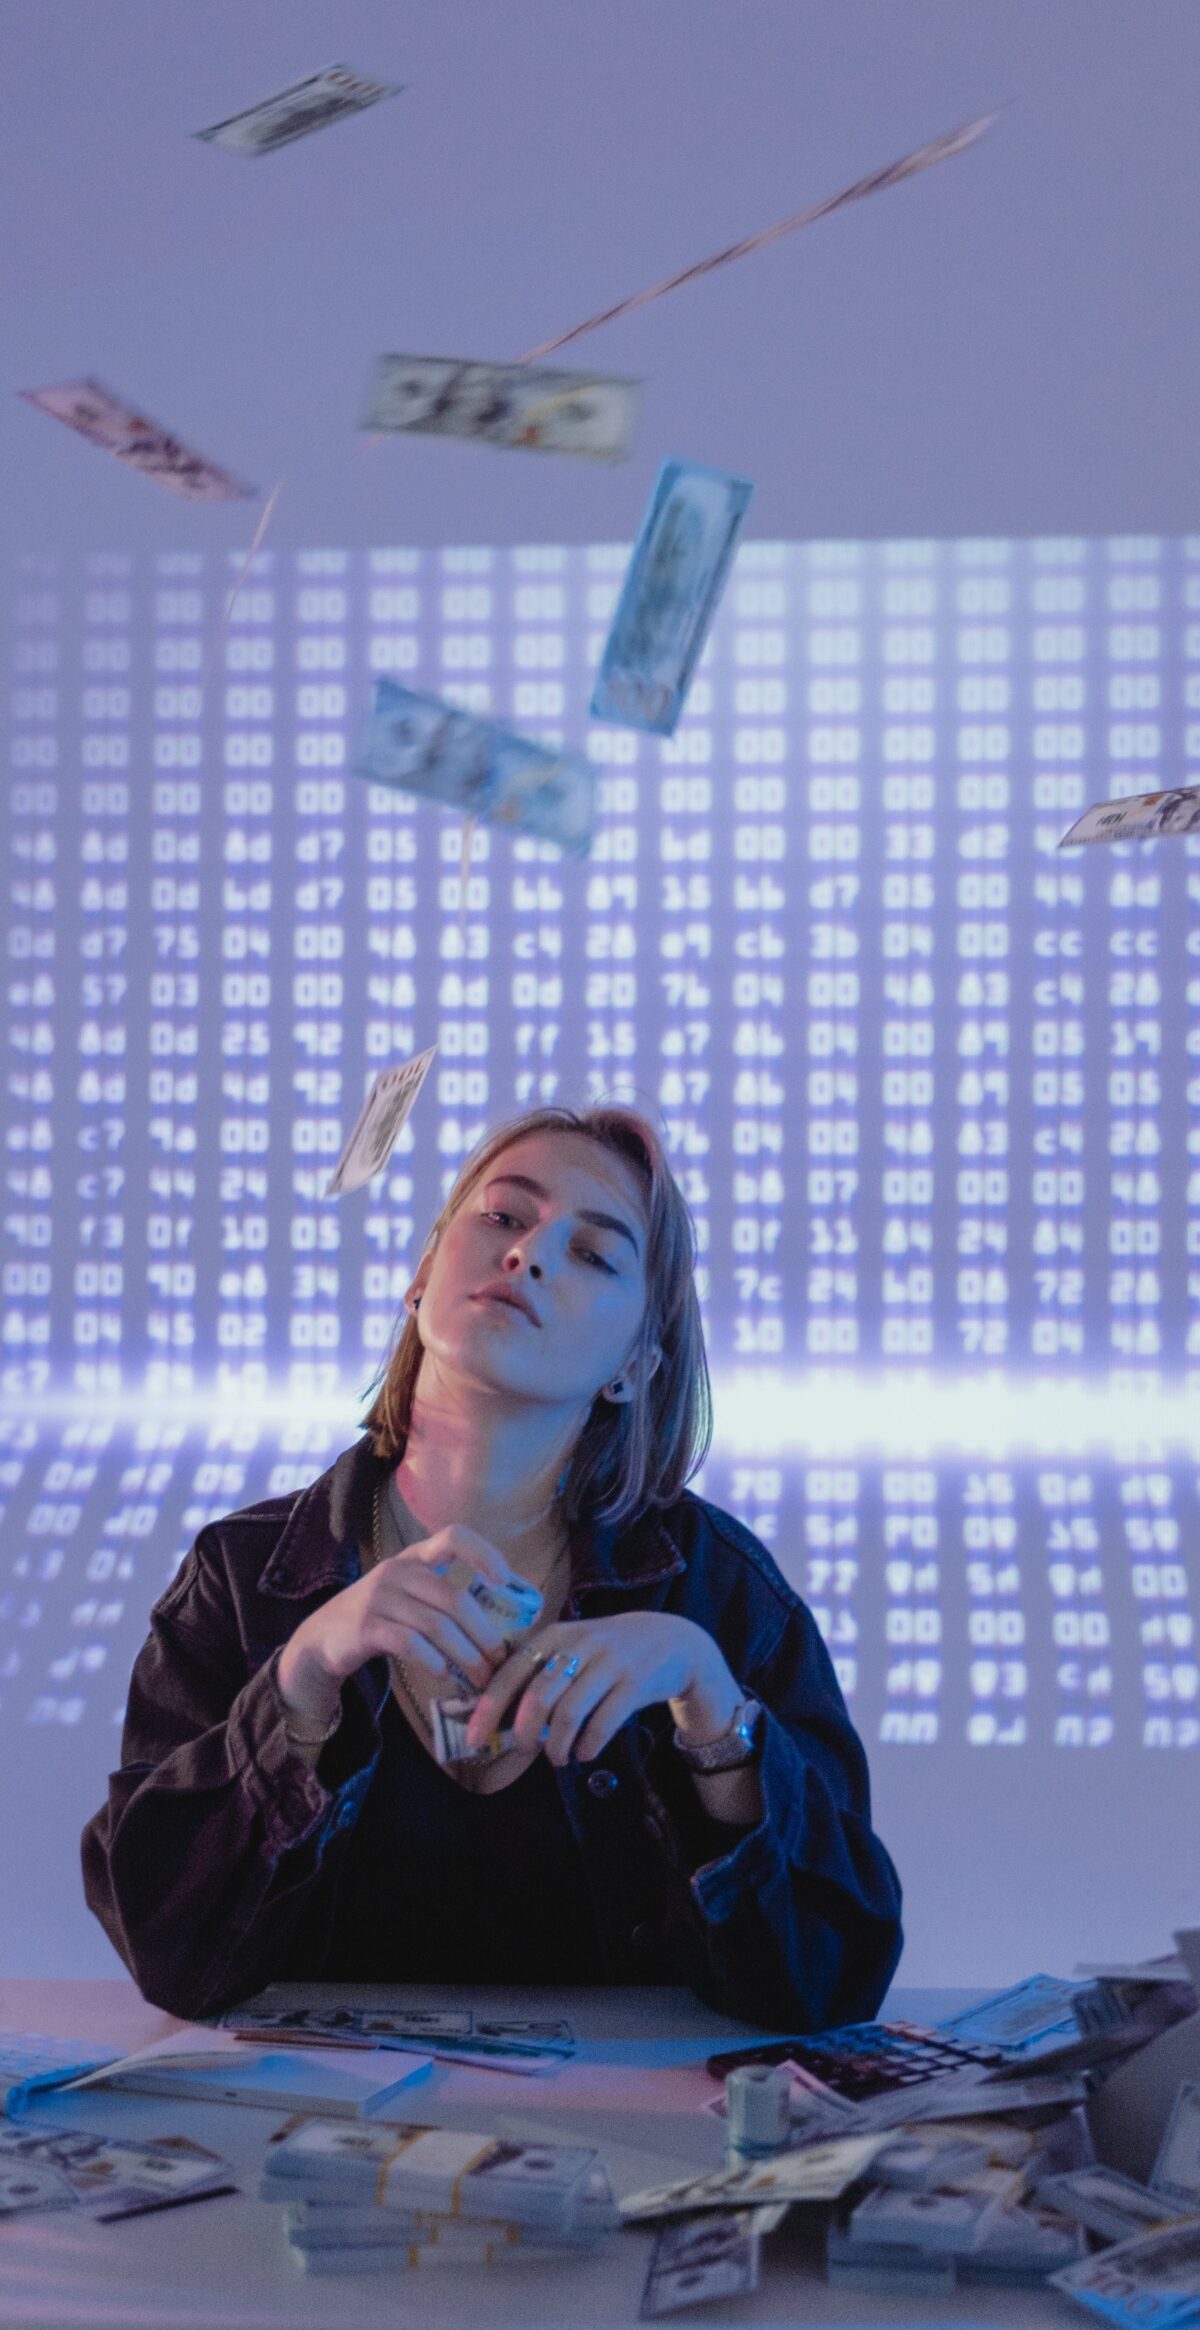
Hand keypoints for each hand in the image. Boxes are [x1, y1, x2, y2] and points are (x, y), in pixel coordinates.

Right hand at [277, 1525, 535, 1729]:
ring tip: (480, 1677)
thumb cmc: (380, 1618)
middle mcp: (398, 1570)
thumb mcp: (410, 1597)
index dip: (484, 1553)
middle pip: (454, 1598)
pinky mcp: (365, 1627)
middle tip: (499, 1662)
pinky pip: (409, 1643)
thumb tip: (500, 1631)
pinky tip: (444, 1674)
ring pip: (437, 1625)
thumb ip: (445, 1602)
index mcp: (415, 1557)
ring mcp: (379, 1598)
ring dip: (466, 1656)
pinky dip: (433, 1661)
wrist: (321, 1639)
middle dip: (484, 1634)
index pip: (454, 1537)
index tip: (506, 1581)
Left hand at [465, 1610, 739, 1767]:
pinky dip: (588, 1744)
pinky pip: (603, 1722)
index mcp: (556, 1634)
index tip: (475, 1738)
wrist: (675, 1642)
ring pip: (569, 1712)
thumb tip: (500, 1717)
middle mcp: (581, 1644)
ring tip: (558, 1758)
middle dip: (525, 1732)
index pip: (511, 1671)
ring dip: (558, 1745)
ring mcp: (610, 1663)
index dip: (490, 1708)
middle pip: (539, 1695)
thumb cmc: (610, 1651)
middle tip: (524, 1750)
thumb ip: (541, 1672)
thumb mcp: (574, 1647)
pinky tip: (584, 1753)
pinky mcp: (636, 1683)